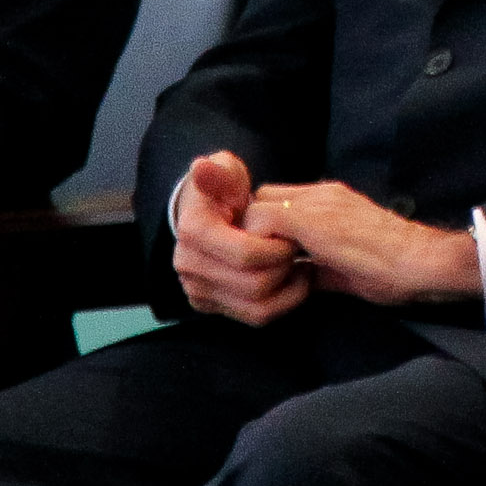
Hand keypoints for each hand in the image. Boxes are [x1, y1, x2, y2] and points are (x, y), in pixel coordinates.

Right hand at [172, 152, 310, 324]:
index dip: (276, 248)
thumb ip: (220, 171)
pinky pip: (254, 317)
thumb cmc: (224, 190)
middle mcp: (188, 264)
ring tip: (297, 263)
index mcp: (193, 231)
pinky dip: (281, 303)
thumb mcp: (226, 172)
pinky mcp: (209, 305)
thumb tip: (201, 168)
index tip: (289, 234)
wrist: (210, 215)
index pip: (246, 254)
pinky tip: (291, 280)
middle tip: (296, 248)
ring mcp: (197, 288)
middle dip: (283, 267)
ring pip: (256, 306)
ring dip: (286, 288)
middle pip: (253, 284)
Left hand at [244, 179, 481, 305]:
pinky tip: (278, 272)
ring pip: (256, 207)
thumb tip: (301, 278)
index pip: (280, 200)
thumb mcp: (349, 265)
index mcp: (331, 201)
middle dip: (256, 230)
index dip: (268, 228)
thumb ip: (321, 265)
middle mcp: (320, 194)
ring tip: (271, 271)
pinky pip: (261, 223)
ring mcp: (315, 202)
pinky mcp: (310, 218)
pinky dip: (259, 249)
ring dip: (255, 240)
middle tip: (264, 265)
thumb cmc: (397, 269)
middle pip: (263, 197)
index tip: (273, 258)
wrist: (421, 261)